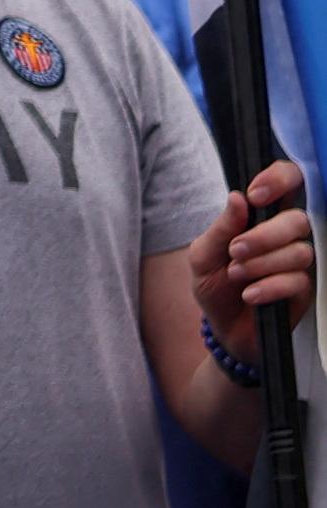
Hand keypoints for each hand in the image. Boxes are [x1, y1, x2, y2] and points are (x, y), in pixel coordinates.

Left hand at [197, 159, 310, 357]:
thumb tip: (237, 197)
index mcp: (260, 218)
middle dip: (264, 235)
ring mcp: (296, 263)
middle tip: (235, 250)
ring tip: (236, 275)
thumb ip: (221, 227)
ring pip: (300, 251)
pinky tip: (250, 294)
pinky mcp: (303, 291)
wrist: (222, 327)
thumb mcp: (203, 255)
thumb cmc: (214, 284)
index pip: (287, 183)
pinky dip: (269, 286)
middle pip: (297, 220)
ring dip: (262, 263)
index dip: (279, 179)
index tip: (256, 195)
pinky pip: (298, 281)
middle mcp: (284, 236)